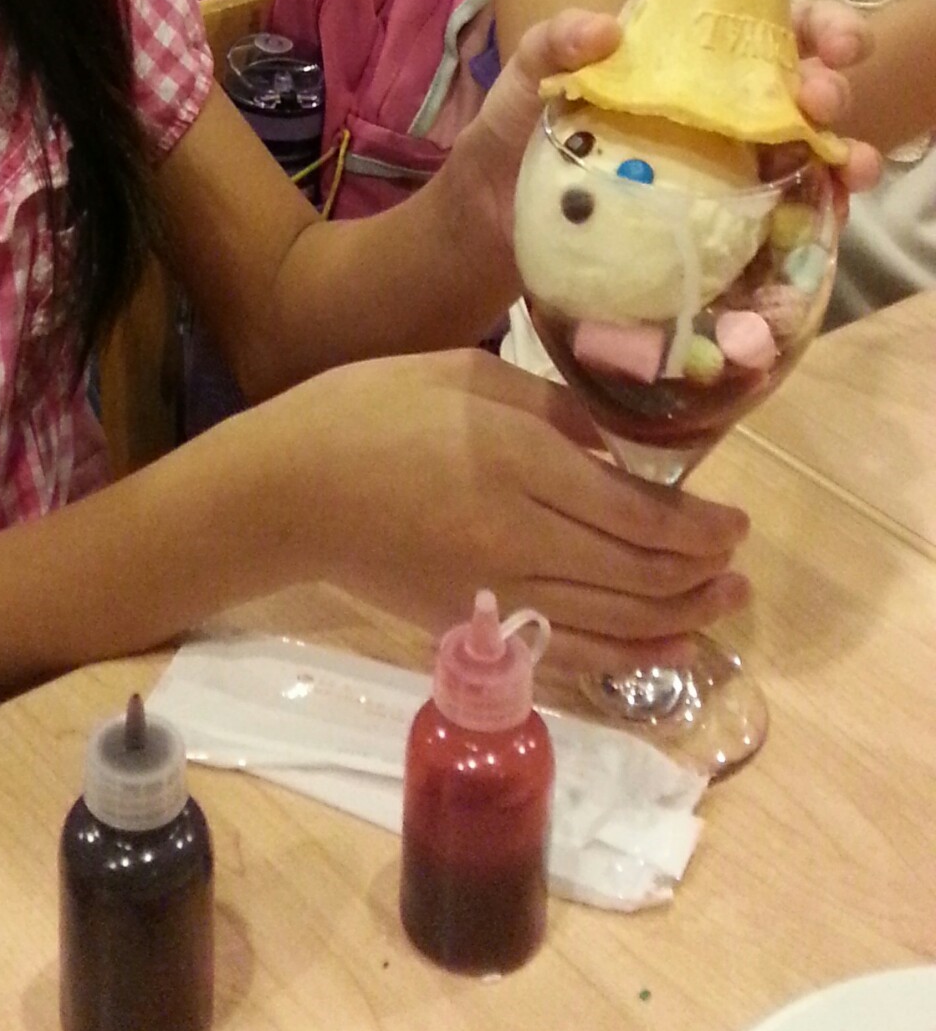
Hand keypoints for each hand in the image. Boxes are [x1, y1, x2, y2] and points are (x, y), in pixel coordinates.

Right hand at [264, 346, 748, 677]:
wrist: (291, 489)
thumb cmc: (375, 409)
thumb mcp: (470, 375)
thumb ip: (554, 411)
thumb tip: (620, 454)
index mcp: (517, 460)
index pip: (638, 512)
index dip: (699, 525)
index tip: (735, 521)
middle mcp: (518, 535)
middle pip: (638, 571)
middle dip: (702, 571)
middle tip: (739, 560)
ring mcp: (498, 591)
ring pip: (616, 619)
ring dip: (682, 616)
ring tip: (723, 603)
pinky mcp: (477, 627)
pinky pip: (571, 652)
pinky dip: (630, 656)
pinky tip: (668, 648)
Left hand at [438, 0, 877, 318]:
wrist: (490, 223)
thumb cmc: (514, 137)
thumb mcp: (528, 78)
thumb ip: (555, 42)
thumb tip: (604, 30)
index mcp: (684, 63)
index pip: (765, 29)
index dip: (814, 23)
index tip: (829, 37)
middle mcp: (718, 111)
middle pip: (800, 86)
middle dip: (829, 83)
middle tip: (819, 97)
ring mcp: (723, 171)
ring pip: (808, 152)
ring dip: (842, 151)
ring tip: (844, 164)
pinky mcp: (717, 229)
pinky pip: (783, 219)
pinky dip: (818, 214)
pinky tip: (829, 213)